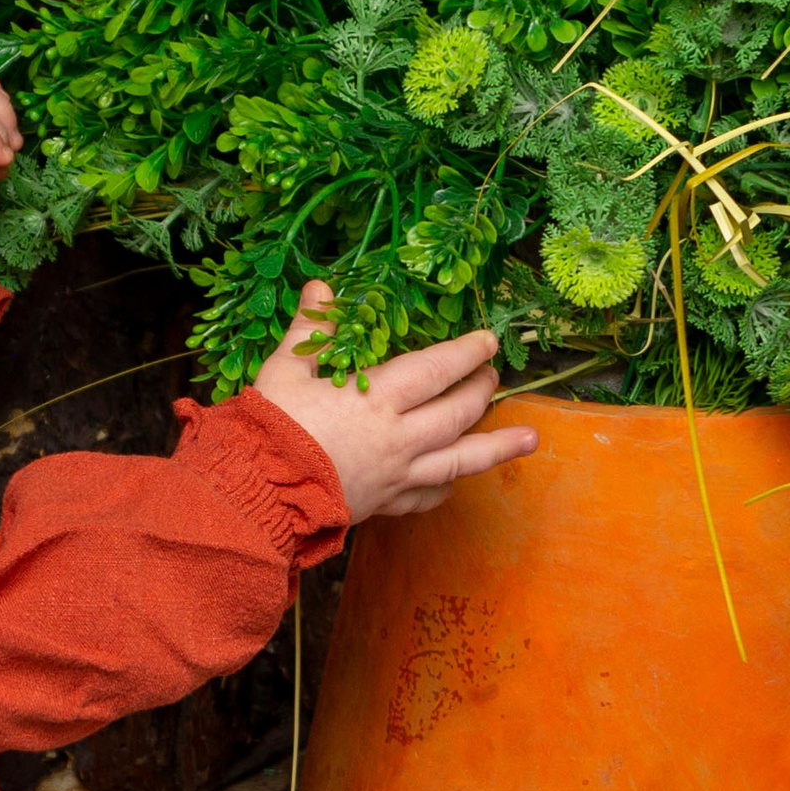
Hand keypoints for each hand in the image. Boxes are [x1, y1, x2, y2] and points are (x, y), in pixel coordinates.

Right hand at [253, 281, 538, 522]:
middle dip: (481, 391)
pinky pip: (428, 495)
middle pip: (457, 412)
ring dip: (498, 447)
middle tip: (494, 377)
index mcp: (378, 399)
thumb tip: (321, 286)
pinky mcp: (386, 503)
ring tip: (532, 439)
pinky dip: (446, 486)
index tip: (489, 341)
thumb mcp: (285, 369)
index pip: (436, 369)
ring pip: (460, 460)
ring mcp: (397, 474)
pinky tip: (456, 480)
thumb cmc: (271, 427)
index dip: (466, 353)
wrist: (257, 492)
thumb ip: (311, 329)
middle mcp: (399, 437)